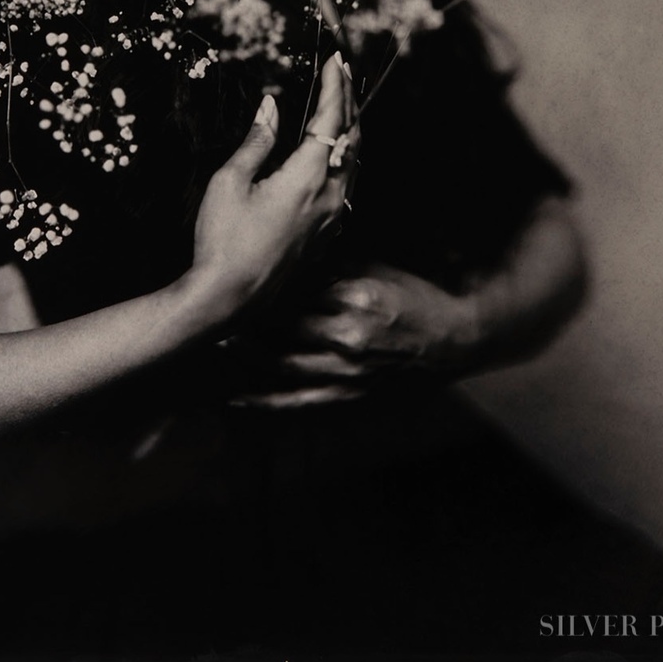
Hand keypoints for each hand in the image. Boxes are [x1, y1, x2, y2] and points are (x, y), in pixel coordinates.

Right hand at [188, 52, 355, 322]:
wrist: (228, 299)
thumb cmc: (223, 239)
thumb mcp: (230, 181)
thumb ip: (257, 140)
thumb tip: (271, 106)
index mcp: (309, 177)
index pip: (332, 119)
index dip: (335, 86)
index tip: (335, 61)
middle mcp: (331, 197)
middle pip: (353, 138)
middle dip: (349, 101)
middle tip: (343, 74)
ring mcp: (332, 219)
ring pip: (354, 164)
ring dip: (350, 131)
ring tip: (342, 107)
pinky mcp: (326, 237)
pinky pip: (347, 188)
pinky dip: (345, 160)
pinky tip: (335, 156)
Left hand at [232, 262, 477, 407]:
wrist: (451, 342)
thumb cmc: (414, 298)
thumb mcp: (376, 270)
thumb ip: (332, 266)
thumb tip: (288, 259)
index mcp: (354, 298)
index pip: (294, 291)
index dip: (260, 288)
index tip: (233, 280)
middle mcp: (346, 338)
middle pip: (280, 328)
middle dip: (243, 321)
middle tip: (210, 311)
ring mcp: (345, 372)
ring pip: (280, 365)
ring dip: (244, 356)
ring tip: (211, 345)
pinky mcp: (347, 396)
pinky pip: (297, 402)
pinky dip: (264, 401)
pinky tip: (235, 398)